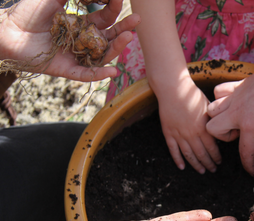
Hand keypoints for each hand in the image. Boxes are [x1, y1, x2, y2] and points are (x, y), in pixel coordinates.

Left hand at [0, 0, 140, 80]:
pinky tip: (112, 71)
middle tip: (137, 20)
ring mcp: (78, 56)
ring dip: (117, 48)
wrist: (7, 31)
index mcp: (81, 23)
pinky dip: (100, 74)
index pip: (104, 18)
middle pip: (109, 36)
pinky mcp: (68, 70)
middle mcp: (83, 40)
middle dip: (124, 29)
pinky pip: (87, 75)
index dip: (113, 9)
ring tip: (128, 37)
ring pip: (103, 55)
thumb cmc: (28, 12)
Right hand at [158, 77, 221, 173]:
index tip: (219, 162)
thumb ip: (213, 121)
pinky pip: (173, 150)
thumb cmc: (193, 95)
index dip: (216, 157)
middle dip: (208, 164)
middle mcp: (192, 134)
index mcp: (203, 128)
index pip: (212, 148)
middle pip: (201, 154)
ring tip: (201, 171)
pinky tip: (182, 167)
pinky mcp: (168, 133)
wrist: (173, 89)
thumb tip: (221, 129)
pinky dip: (177, 160)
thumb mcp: (208, 107)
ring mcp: (179, 135)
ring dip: (196, 165)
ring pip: (189, 155)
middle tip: (213, 169)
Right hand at [206, 64, 253, 175]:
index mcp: (251, 125)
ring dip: (218, 117)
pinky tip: (233, 101)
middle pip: (212, 128)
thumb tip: (251, 139)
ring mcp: (234, 97)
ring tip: (233, 117)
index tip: (251, 171)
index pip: (244, 151)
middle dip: (222, 135)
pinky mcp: (236, 85)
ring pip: (210, 110)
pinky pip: (218, 92)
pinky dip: (221, 98)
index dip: (248, 164)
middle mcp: (237, 112)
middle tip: (238, 133)